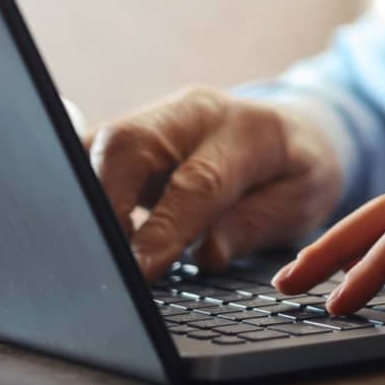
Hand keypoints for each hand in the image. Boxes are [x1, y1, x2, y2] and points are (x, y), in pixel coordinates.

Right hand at [86, 86, 344, 280]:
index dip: (163, 229)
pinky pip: (91, 154)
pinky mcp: (130, 133)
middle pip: (129, 146)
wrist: (293, 131)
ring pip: (100, 146)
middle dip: (106, 205)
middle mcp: (195, 114)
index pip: (197, 181)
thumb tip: (209, 253)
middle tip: (104, 261)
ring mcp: (157, 118)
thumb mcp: (302, 201)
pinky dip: (81, 190)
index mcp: (249, 130)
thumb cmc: (297, 170)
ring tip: (92, 251)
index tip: (139, 271)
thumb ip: (255, 224)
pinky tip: (86, 229)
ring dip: (86, 199)